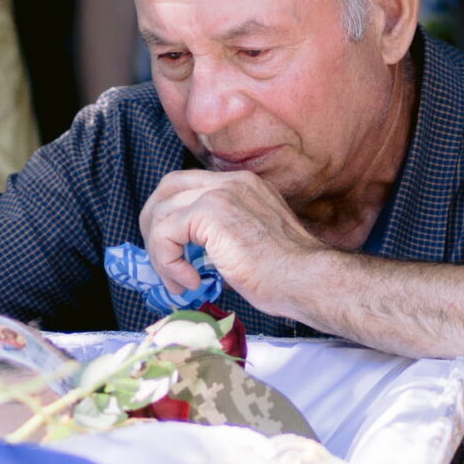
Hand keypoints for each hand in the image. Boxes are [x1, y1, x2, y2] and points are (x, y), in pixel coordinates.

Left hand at [138, 169, 324, 317]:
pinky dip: (167, 261)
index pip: (188, 186)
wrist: (309, 281)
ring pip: (161, 211)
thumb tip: (188, 260)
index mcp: (243, 186)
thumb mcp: (249, 246)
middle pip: (167, 188)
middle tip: (163, 263)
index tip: (174, 254)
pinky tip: (191, 281)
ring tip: (178, 281)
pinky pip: (166, 232)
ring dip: (160, 252)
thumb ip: (220, 240)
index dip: (172, 218)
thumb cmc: (289, 276)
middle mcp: (231, 181)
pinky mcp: (211, 212)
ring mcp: (220, 193)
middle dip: (154, 226)